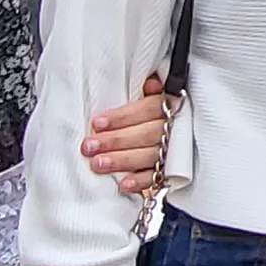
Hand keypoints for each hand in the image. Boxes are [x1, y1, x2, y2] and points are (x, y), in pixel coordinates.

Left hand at [83, 76, 171, 193]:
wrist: (175, 139)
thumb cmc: (155, 116)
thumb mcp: (154, 98)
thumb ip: (150, 91)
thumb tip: (151, 82)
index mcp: (168, 107)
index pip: (147, 109)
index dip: (122, 116)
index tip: (97, 123)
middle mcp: (173, 129)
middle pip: (145, 134)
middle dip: (116, 140)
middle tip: (89, 146)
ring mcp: (173, 152)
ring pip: (149, 156)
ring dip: (122, 160)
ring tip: (98, 164)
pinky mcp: (171, 173)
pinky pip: (157, 179)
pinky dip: (140, 182)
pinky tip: (123, 184)